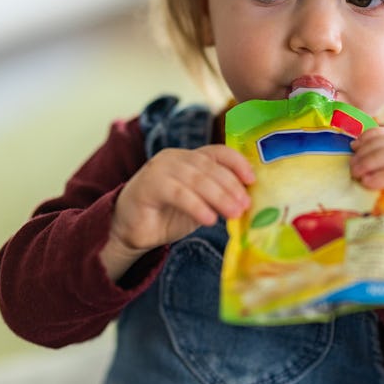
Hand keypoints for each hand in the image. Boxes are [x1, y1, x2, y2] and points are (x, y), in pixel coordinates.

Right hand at [104, 145, 253, 279]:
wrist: (131, 230)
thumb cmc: (167, 216)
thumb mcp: (200, 205)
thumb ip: (218, 198)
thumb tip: (247, 202)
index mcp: (190, 158)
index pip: (218, 152)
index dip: (237, 163)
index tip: (252, 180)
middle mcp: (176, 158)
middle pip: (209, 166)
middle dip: (231, 186)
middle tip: (245, 204)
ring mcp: (160, 168)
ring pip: (196, 179)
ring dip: (218, 196)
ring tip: (233, 213)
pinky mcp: (148, 184)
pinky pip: (178, 193)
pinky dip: (197, 206)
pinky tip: (209, 219)